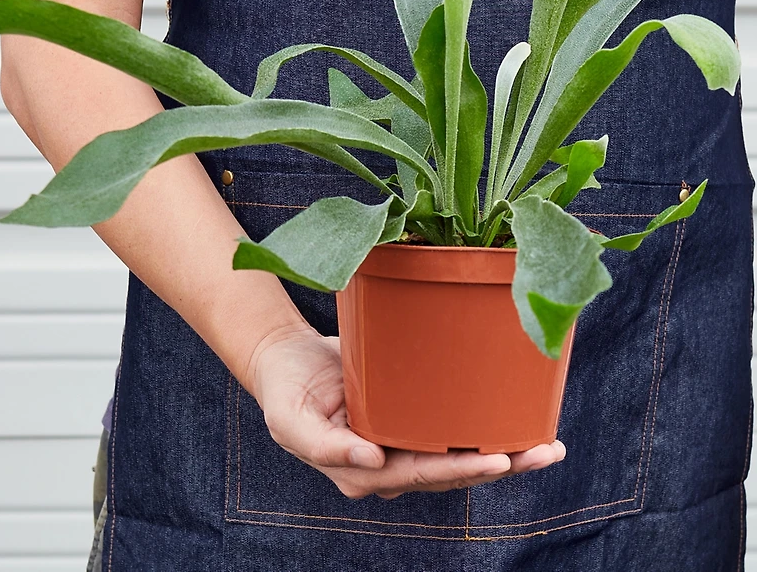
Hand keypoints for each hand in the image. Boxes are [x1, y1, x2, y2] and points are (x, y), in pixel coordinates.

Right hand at [249, 325, 565, 500]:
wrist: (284, 358)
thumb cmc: (285, 390)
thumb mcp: (291, 419)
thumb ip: (326, 447)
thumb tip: (374, 463)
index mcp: (363, 471)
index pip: (421, 474)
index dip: (460, 469)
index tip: (498, 460)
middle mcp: (390, 463)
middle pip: (453, 471)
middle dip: (501, 464)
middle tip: (543, 452)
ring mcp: (402, 441)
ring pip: (460, 453)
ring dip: (506, 452)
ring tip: (548, 445)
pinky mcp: (410, 415)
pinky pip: (451, 426)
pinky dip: (486, 426)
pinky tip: (518, 419)